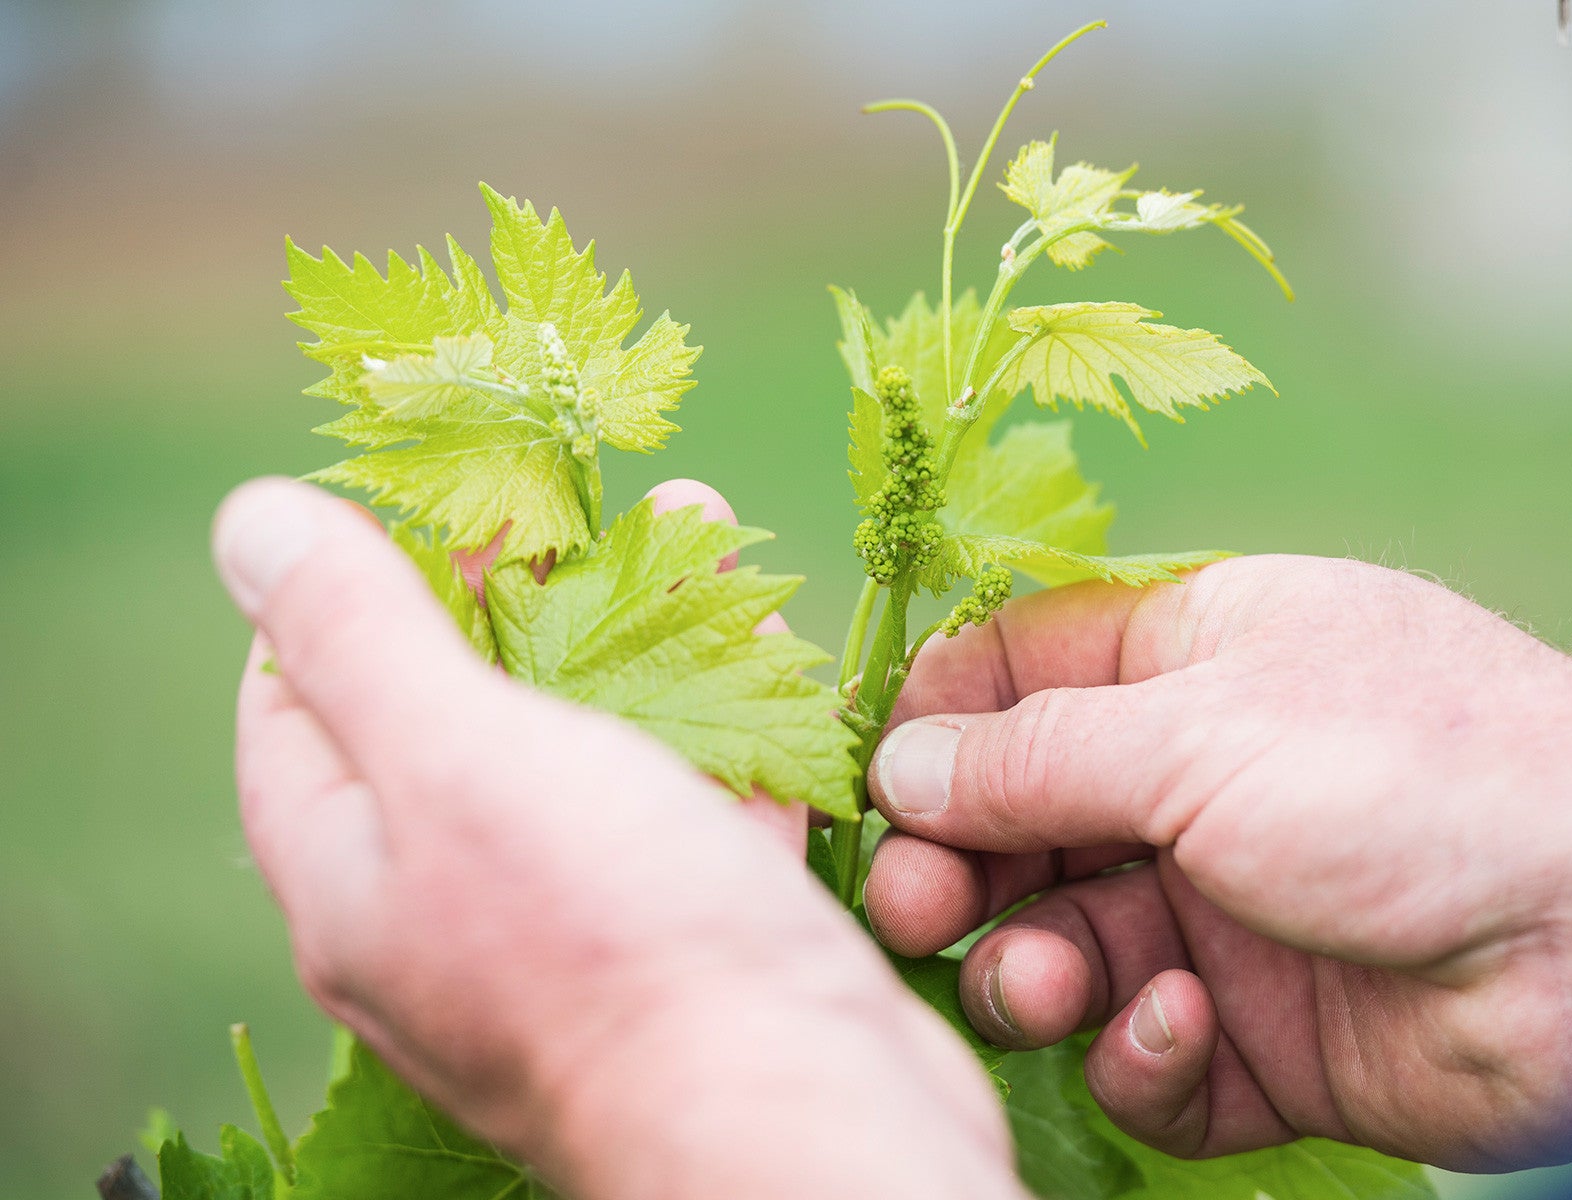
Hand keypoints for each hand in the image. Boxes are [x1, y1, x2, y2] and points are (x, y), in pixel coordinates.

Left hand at [213, 477, 1020, 1199]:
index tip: (443, 508)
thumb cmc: (613, 938)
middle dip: (528, 599)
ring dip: (645, 646)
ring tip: (704, 538)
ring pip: (596, 759)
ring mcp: (582, 935)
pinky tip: (775, 657)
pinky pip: (696, 815)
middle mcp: (454, 916)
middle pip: (461, 724)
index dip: (352, 593)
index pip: (297, 707)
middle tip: (590, 512)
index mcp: (356, 878)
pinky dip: (730, 731)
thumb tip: (254, 523)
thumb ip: (359, 636)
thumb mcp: (459, 757)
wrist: (796, 1112)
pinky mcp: (696, 944)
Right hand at [862, 555, 1571, 1170]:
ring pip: (1070, 950)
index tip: (873, 786)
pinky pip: (1152, 1056)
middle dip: (958, 866)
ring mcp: (1238, 913)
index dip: (937, 727)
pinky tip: (1179, 1026)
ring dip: (1032, 968)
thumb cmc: (1421, 776)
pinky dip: (1142, 1052)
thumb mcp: (1203, 730)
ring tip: (1044, 980)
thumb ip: (1037, 756)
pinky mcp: (1271, 1038)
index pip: (1021, 674)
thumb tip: (900, 765)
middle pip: (1023, 825)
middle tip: (917, 907)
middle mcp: (1208, 781)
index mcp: (1198, 659)